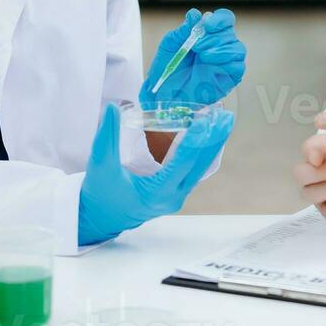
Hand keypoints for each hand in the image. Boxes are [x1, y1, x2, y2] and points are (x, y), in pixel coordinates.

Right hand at [78, 104, 234, 245]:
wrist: (101, 217)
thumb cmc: (100, 193)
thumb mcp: (100, 164)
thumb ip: (107, 136)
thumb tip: (112, 107)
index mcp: (156, 193)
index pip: (182, 163)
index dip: (194, 139)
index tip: (205, 119)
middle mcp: (172, 197)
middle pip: (199, 165)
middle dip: (213, 138)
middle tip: (225, 115)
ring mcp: (177, 196)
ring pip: (200, 168)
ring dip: (211, 144)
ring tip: (224, 121)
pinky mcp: (176, 192)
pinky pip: (195, 170)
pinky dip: (202, 151)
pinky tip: (210, 134)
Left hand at [141, 8, 245, 105]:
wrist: (164, 92)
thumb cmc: (168, 66)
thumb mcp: (171, 43)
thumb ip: (183, 29)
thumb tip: (195, 14)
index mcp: (209, 33)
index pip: (225, 19)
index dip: (219, 20)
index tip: (207, 26)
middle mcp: (221, 45)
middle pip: (230, 33)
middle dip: (214, 38)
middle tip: (197, 46)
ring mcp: (227, 62)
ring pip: (238, 48)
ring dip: (220, 49)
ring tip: (202, 56)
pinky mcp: (230, 78)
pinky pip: (238, 66)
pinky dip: (227, 63)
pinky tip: (210, 64)